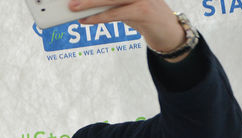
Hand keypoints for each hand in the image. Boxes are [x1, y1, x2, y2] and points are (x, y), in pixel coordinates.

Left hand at [70, 0, 185, 56]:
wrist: (170, 32)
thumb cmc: (144, 16)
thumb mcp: (126, 6)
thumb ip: (110, 3)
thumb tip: (85, 4)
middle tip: (70, 1)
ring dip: (90, 4)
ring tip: (73, 9)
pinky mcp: (144, 11)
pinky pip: (117, 13)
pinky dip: (100, 17)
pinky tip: (87, 20)